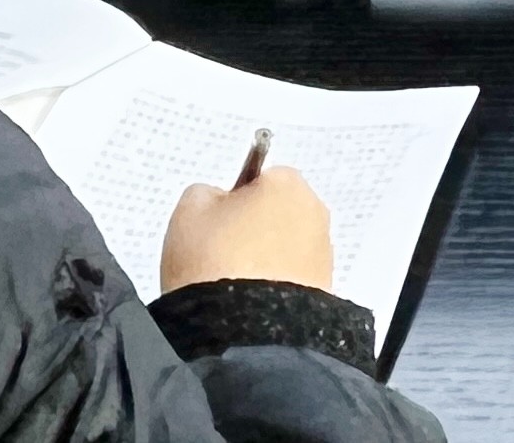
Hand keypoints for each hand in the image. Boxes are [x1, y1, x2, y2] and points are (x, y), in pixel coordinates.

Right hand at [162, 166, 334, 296]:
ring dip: (266, 261)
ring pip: (288, 250)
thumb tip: (216, 199)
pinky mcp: (325, 292)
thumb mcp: (188, 212)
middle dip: (254, 230)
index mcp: (287, 183)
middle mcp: (315, 214)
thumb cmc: (215, 263)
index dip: (233, 203)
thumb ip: (204, 194)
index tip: (215, 225)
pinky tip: (252, 302)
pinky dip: (276, 288)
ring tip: (234, 285)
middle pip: (278, 214)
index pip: (260, 181)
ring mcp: (324, 256)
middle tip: (221, 255)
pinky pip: (293, 281)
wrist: (245, 331)